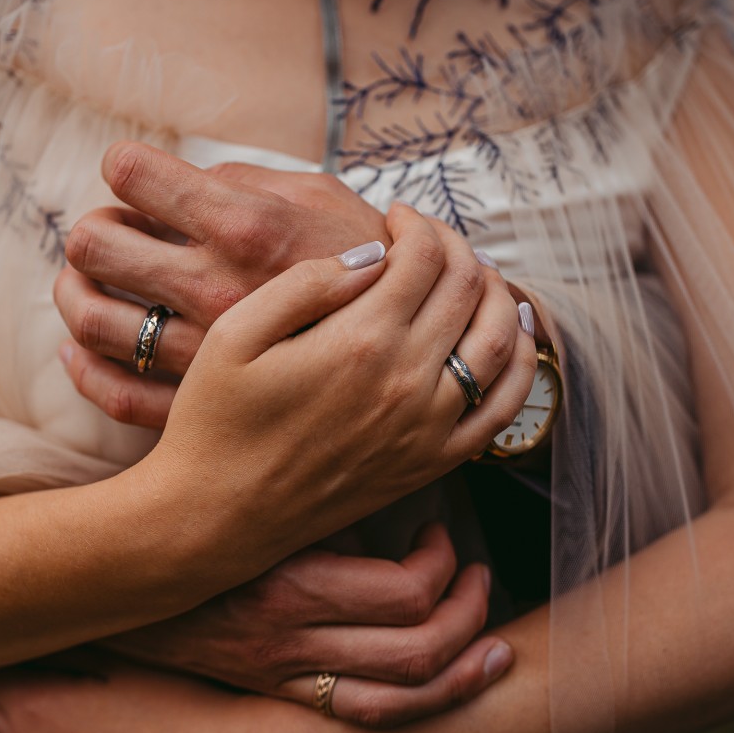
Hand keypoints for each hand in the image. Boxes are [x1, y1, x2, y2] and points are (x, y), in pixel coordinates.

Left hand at [54, 142, 389, 427]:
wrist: (421, 355)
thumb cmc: (371, 265)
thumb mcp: (325, 197)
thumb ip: (249, 180)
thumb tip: (186, 174)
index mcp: (244, 226)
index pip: (133, 174)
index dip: (124, 167)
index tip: (134, 177)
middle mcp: (215, 287)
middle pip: (94, 245)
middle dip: (94, 231)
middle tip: (114, 234)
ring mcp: (203, 353)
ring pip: (91, 320)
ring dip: (74, 292)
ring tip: (87, 284)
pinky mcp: (200, 406)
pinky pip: (115, 392)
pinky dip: (84, 368)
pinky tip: (81, 352)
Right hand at [101, 523, 513, 727]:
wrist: (116, 577)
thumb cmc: (186, 514)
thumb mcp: (252, 493)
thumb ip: (319, 492)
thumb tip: (387, 482)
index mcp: (287, 584)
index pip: (402, 591)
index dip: (440, 563)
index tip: (437, 529)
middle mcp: (292, 641)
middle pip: (416, 648)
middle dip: (465, 613)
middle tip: (475, 573)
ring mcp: (286, 673)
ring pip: (400, 696)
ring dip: (459, 669)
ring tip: (490, 640)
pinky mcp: (280, 689)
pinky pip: (364, 713)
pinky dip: (421, 703)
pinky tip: (453, 678)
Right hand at [136, 203, 534, 572]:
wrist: (216, 515)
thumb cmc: (214, 421)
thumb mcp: (237, 333)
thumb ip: (308, 282)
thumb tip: (373, 253)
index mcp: (360, 340)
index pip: (423, 257)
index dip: (416, 224)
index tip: (396, 217)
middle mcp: (407, 381)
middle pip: (466, 287)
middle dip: (454, 248)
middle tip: (427, 240)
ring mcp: (427, 427)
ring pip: (498, 339)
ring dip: (493, 293)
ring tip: (468, 275)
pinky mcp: (431, 463)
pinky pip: (502, 409)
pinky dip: (519, 364)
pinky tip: (508, 335)